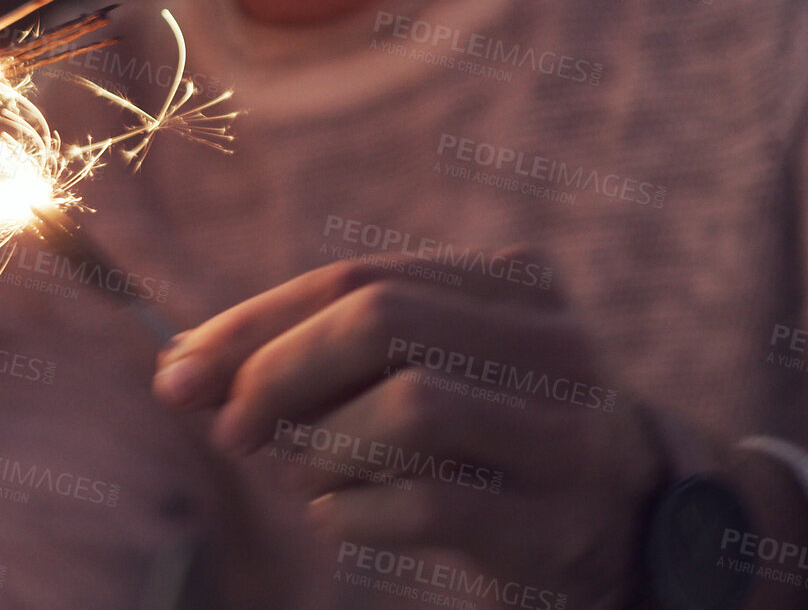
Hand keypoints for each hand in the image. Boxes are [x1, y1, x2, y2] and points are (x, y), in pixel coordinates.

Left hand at [151, 256, 666, 609]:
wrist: (631, 528)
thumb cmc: (489, 437)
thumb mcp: (424, 370)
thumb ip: (320, 355)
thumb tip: (184, 365)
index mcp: (511, 282)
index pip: (354, 279)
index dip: (251, 323)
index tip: (176, 372)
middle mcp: (549, 341)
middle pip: (378, 319)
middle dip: (276, 372)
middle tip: (230, 431)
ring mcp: (561, 431)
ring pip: (404, 407)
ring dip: (325, 451)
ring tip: (320, 475)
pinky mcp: (550, 521)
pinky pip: (423, 504)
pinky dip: (356, 513)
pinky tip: (353, 515)